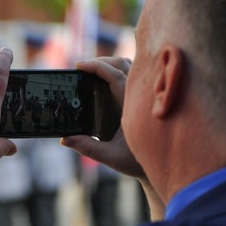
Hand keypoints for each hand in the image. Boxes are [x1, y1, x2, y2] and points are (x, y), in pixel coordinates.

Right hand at [61, 56, 144, 179]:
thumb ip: (87, 148)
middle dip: (100, 61)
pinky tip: (107, 78)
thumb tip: (64, 139)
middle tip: (82, 67)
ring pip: (130, 66)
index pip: (115, 76)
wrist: (161, 163)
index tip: (79, 65)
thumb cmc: (136, 161)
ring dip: (111, 63)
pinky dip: (119, 69)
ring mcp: (146, 94)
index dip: (96, 67)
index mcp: (133, 108)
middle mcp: (141, 96)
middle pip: (122, 65)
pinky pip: (134, 73)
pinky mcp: (146, 95)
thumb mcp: (110, 157)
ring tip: (93, 70)